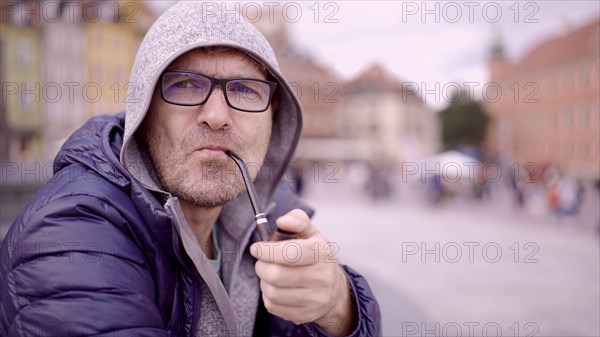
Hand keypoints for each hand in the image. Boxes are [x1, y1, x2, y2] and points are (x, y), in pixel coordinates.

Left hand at [250, 209, 356, 335]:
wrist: (335, 289)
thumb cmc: (316, 257)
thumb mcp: (311, 233)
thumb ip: (297, 220)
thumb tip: (283, 221)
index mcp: (321, 252)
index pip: (289, 253)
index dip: (267, 250)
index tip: (256, 248)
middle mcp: (322, 277)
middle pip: (276, 274)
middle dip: (261, 266)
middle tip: (262, 262)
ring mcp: (315, 299)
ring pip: (272, 292)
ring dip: (264, 282)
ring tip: (269, 275)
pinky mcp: (305, 314)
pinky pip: (274, 307)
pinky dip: (268, 296)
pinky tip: (276, 288)